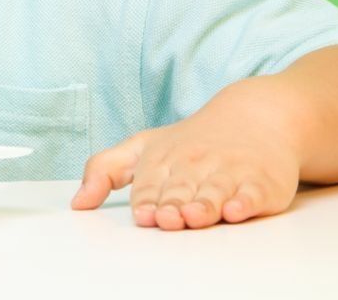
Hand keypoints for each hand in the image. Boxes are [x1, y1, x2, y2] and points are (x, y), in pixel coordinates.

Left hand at [70, 93, 300, 229]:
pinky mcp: (261, 182)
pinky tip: (236, 209)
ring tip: (193, 216)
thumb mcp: (144, 147)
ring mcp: (229, 173)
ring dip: (204, 205)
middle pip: (182, 192)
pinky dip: (244, 202)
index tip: (143, 215)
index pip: (152, 186)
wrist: (256, 117)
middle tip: (166, 219)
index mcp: (164, 159)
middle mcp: (195, 165)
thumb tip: (76, 204)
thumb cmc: (192, 141)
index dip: (148, 201)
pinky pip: (252, 194)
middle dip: (173, 206)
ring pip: (213, 193)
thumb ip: (105, 170)